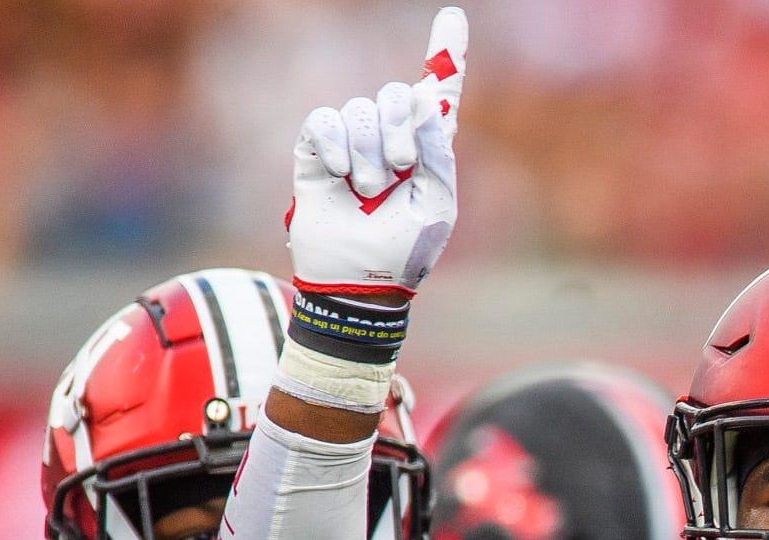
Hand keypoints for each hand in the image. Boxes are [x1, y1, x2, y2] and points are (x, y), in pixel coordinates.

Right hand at [287, 6, 466, 299]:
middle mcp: (389, 138)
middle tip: (398, 171)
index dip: (447, 52)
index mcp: (426, 147)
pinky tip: (342, 174)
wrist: (360, 283)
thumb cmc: (405, 250)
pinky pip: (323, 121)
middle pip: (396, 94)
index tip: (452, 16)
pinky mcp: (316, 153)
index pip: (437, 91)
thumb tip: (426, 99)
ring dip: (368, 154)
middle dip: (400, 129)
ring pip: (359, 109)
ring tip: (368, 192)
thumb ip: (438, 150)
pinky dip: (335, 145)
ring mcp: (351, 144)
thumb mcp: (438, 202)